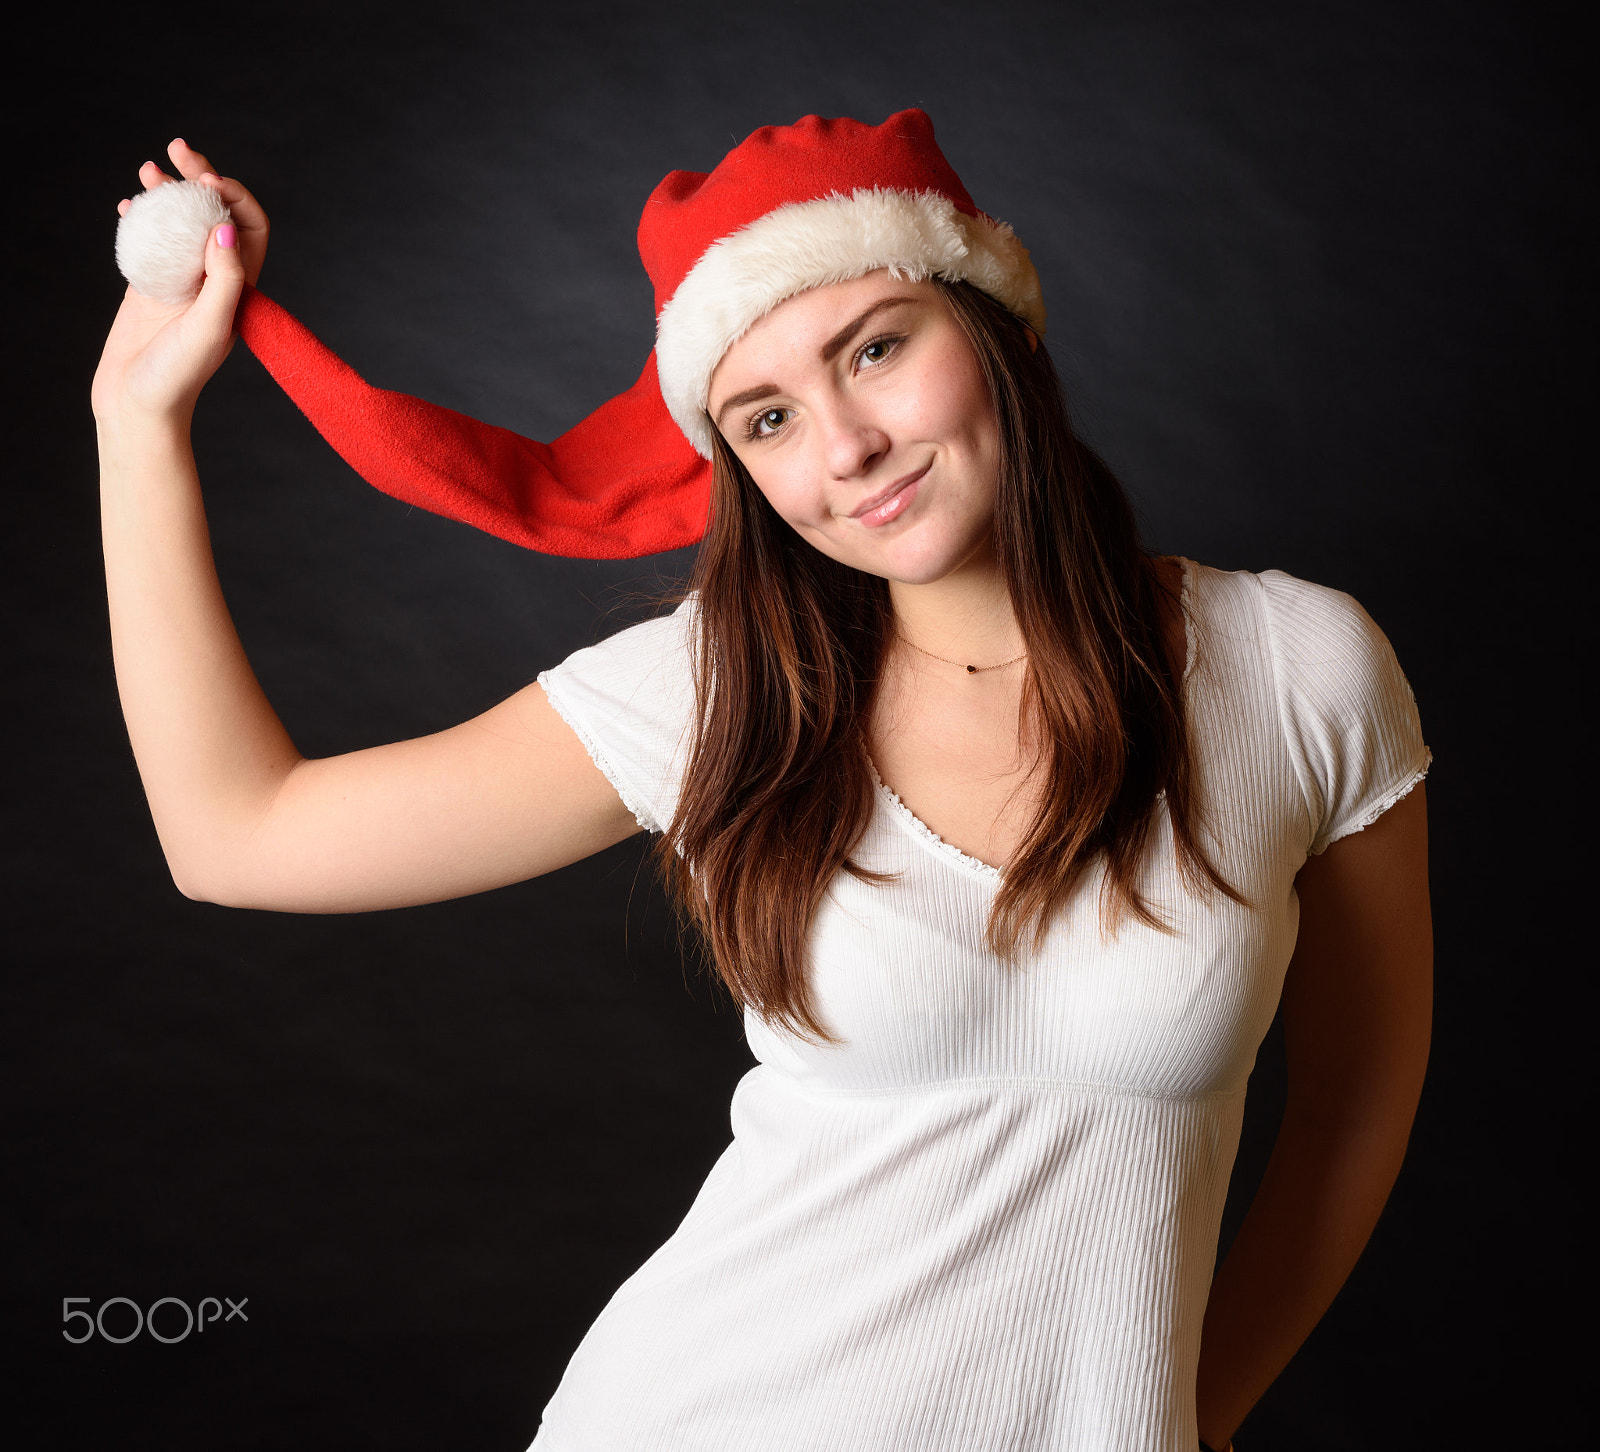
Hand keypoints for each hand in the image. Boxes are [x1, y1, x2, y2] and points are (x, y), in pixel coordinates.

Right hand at [92, 140, 270, 425]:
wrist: (138, 406)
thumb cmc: (178, 376)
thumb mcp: (210, 328)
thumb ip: (225, 280)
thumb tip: (226, 227)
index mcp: (239, 287)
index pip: (249, 227)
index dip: (234, 196)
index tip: (206, 179)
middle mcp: (214, 279)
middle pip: (214, 214)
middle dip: (200, 176)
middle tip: (177, 149)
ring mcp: (181, 280)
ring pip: (180, 221)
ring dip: (168, 190)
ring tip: (148, 170)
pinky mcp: (149, 285)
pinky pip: (149, 239)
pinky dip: (140, 216)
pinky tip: (128, 205)